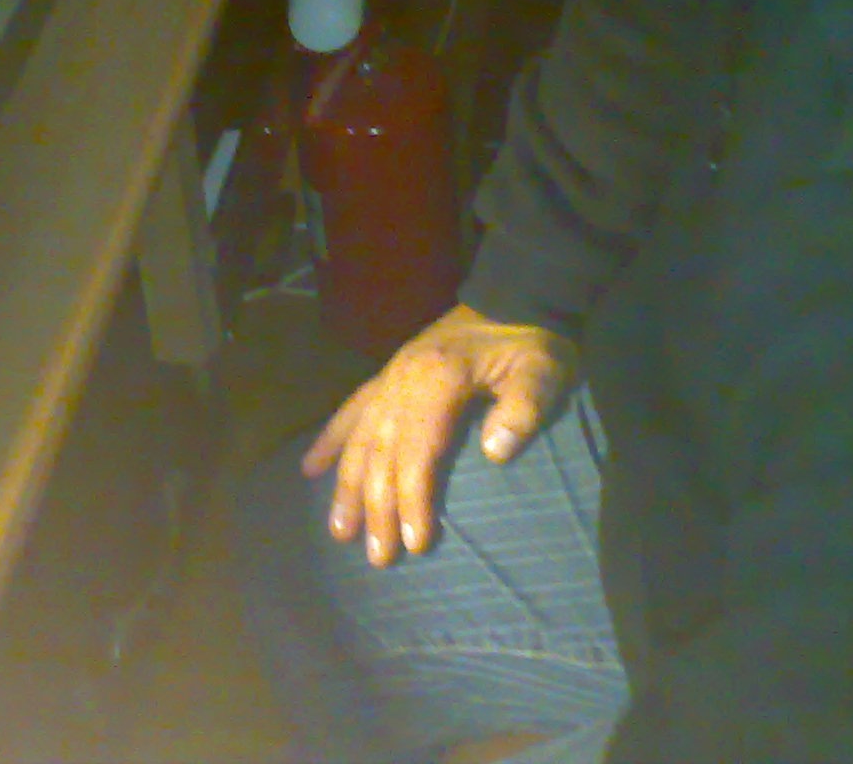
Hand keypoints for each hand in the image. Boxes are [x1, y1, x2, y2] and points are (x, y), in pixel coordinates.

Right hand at [302, 303, 575, 567]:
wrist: (518, 294)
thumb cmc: (533, 342)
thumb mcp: (542, 371)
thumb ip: (523, 409)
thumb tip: (495, 452)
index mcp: (438, 380)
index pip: (417, 451)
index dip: (412, 498)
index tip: (414, 543)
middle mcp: (403, 379)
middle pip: (383, 452)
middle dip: (377, 507)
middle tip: (377, 558)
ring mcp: (392, 376)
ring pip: (361, 437)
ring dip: (348, 486)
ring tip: (339, 531)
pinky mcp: (390, 374)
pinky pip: (351, 410)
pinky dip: (331, 439)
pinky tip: (310, 468)